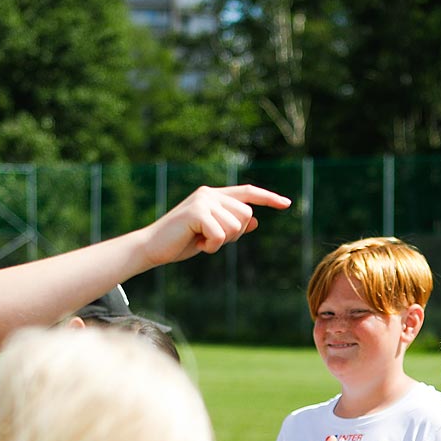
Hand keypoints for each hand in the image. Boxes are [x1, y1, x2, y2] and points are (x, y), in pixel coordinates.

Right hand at [139, 184, 290, 267]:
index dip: (268, 197)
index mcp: (214, 195)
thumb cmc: (182, 242)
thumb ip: (232, 227)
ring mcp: (203, 200)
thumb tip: (255, 222)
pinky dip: (211, 246)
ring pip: (236, 226)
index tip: (287, 204)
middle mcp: (210, 193)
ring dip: (221, 242)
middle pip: (246, 215)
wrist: (153, 247)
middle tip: (209, 239)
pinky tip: (196, 244)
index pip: (248, 192)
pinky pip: (221, 235)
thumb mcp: (212, 235)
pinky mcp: (197, 212)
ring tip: (200, 241)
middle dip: (234, 234)